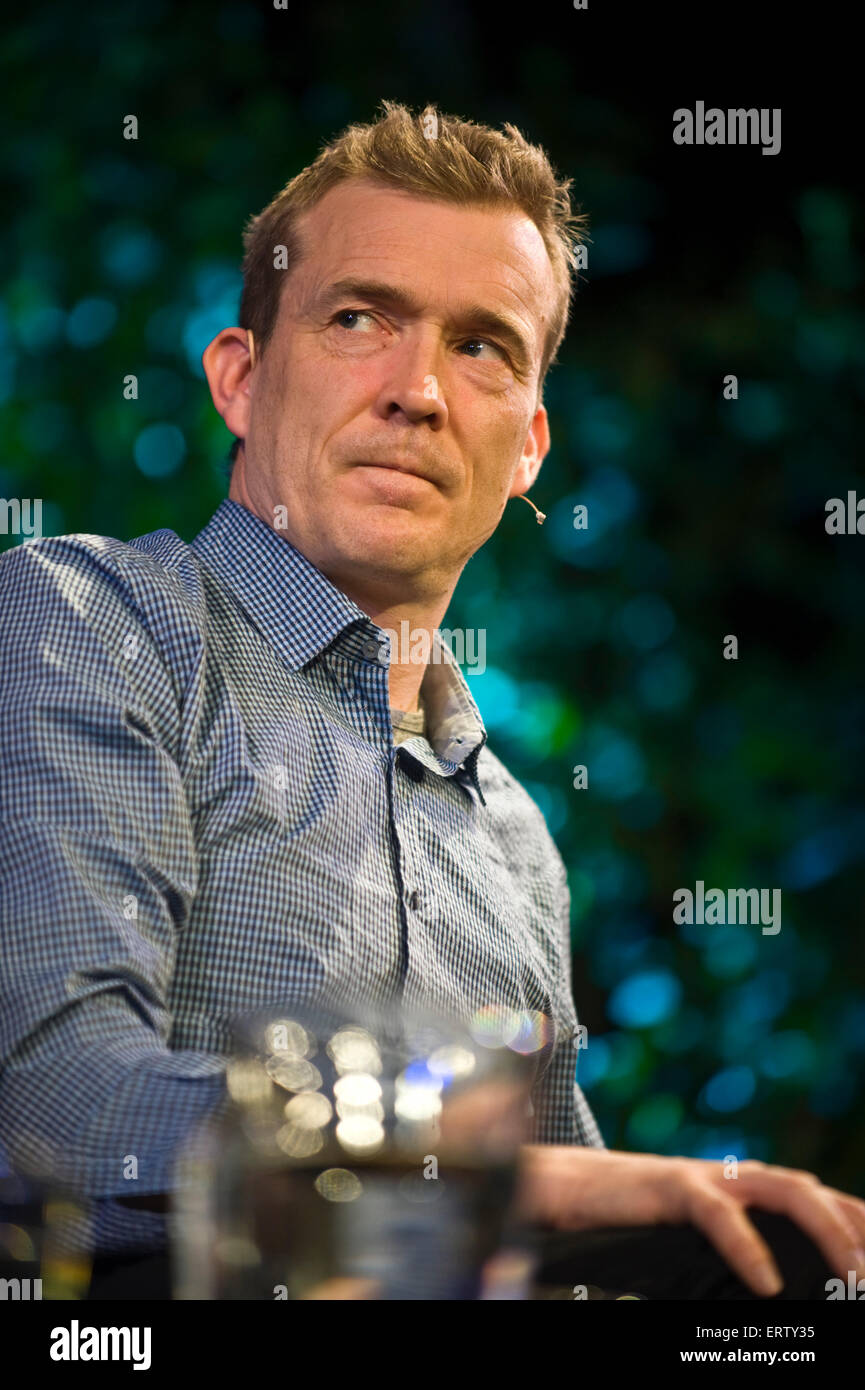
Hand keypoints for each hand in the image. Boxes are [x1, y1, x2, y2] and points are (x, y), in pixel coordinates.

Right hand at [514, 1145, 864, 1296]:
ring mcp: (701, 1176)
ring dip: (827, 1228)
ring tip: (852, 1271)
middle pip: (811, 1189)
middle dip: (855, 1223)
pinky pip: (719, 1212)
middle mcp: (728, 1177)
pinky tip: (766, 1283)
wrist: (553, 1190)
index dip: (852, 1220)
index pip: (811, 1199)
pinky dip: (748, 1248)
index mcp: (736, 1191)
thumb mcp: (683, 1244)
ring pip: (784, 1188)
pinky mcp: (668, 1185)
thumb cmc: (618, 1225)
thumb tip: (772, 1292)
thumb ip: (726, 1256)